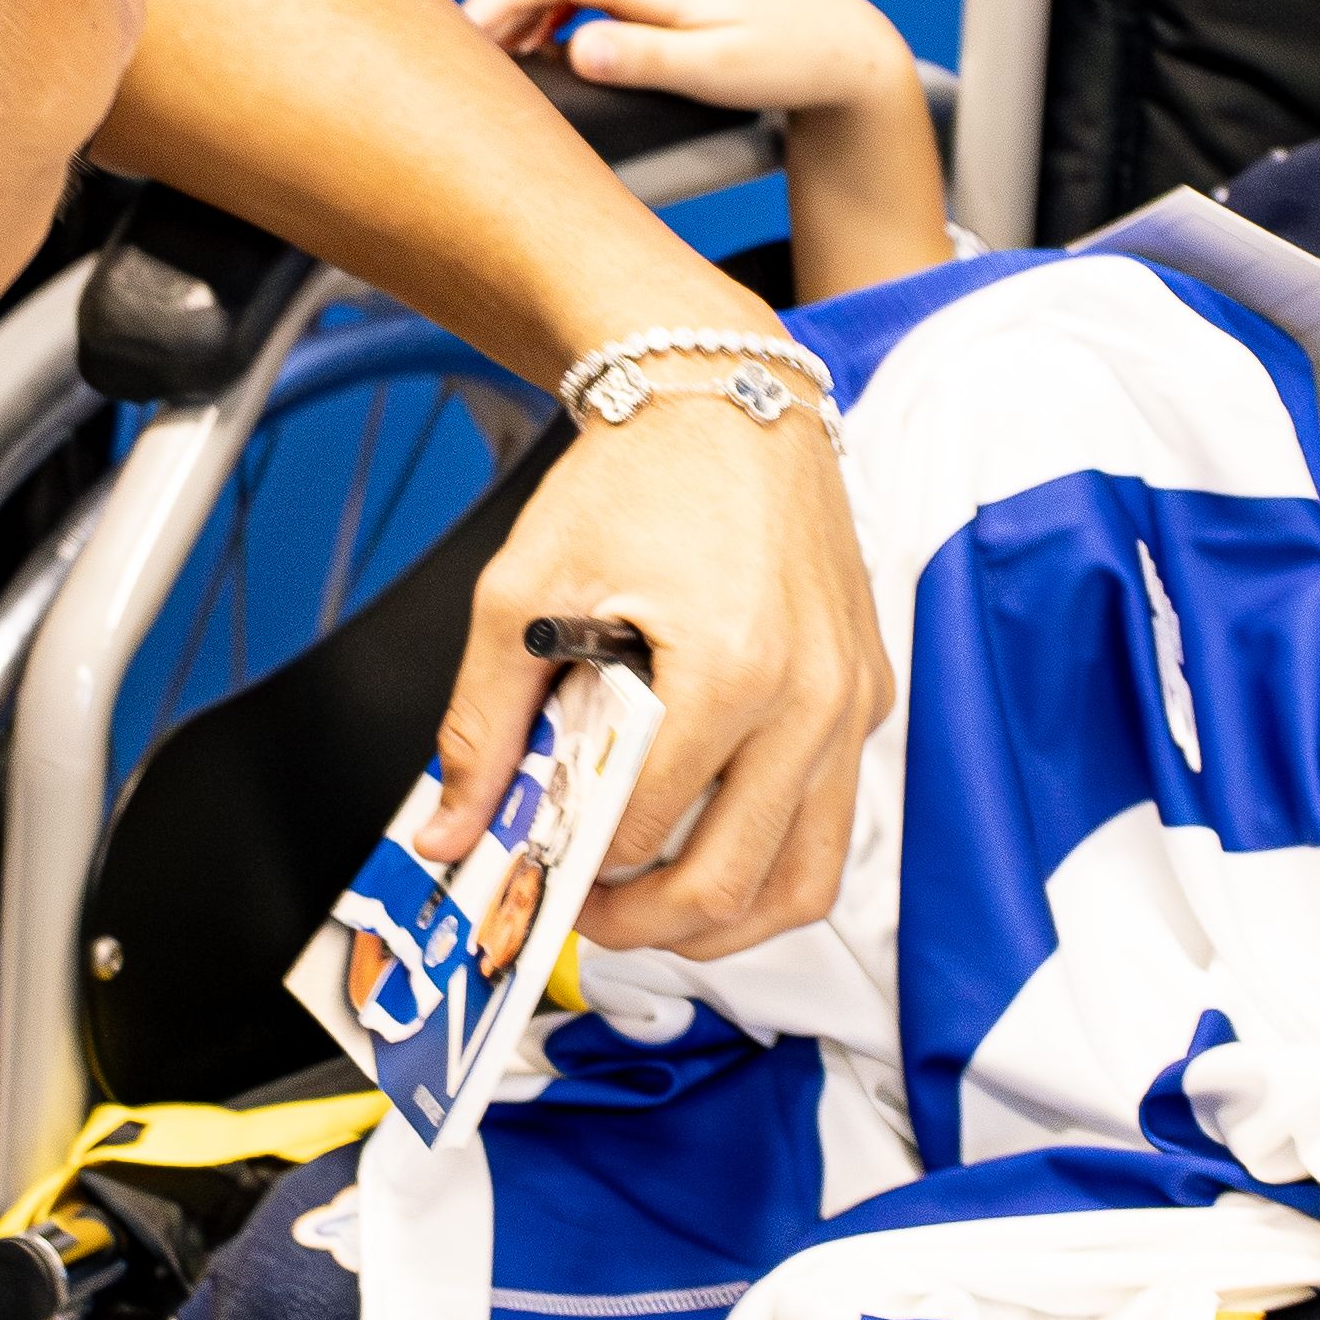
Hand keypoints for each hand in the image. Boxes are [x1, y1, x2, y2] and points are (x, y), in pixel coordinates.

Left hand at [438, 378, 889, 958]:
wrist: (722, 395)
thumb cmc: (631, 480)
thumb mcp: (525, 595)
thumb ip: (481, 725)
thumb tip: (451, 833)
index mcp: (728, 668)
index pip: (643, 827)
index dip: (575, 869)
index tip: (535, 871)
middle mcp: (811, 695)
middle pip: (733, 883)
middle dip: (644, 924)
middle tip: (586, 913)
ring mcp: (853, 699)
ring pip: (805, 880)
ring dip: (722, 919)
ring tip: (651, 908)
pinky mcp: (869, 692)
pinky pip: (831, 819)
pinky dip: (770, 856)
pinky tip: (705, 839)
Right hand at [464, 0, 952, 294]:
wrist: (841, 42)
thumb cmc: (784, 61)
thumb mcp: (716, 70)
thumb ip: (645, 59)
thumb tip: (575, 48)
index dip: (495, 1)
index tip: (455, 40)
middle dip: (496, 10)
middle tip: (455, 62)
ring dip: (523, 15)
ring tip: (492, 66)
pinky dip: (554, 16)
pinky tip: (546, 54)